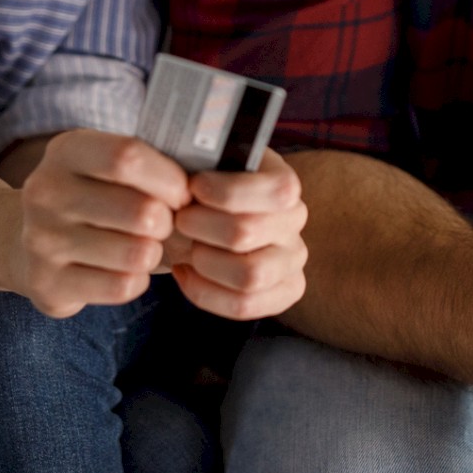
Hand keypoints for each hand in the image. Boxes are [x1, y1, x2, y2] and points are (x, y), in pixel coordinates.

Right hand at [7, 129, 191, 317]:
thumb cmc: (95, 198)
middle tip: (166, 225)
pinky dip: (138, 280)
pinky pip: (122, 286)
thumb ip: (152, 167)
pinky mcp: (47, 283)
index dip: (169, 179)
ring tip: (145, 246)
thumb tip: (204, 191)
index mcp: (66, 151)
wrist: (32, 244)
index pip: (128, 157)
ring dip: (155, 253)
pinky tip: (125, 269)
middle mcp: (46, 191)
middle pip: (141, 211)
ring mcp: (42, 239)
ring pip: (136, 253)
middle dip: (169, 222)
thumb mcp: (110, 168)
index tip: (183, 193)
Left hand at [164, 148, 308, 319]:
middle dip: (199, 226)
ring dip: (204, 263)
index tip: (191, 187)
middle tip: (177, 219)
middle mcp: (295, 220)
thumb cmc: (200, 189)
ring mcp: (293, 258)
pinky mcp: (286, 291)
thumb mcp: (201, 166)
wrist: (202, 216)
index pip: (275, 190)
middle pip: (247, 232)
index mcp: (283, 181)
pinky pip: (244, 306)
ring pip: (250, 275)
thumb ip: (199, 167)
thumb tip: (187, 184)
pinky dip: (205, 292)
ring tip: (184, 249)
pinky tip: (185, 272)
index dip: (226, 191)